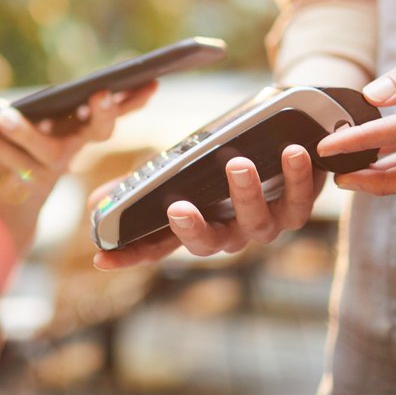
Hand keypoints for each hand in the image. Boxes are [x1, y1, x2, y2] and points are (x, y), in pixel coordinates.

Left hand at [0, 84, 155, 251]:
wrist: (14, 204)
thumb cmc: (21, 156)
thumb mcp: (17, 125)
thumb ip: (3, 111)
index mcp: (78, 129)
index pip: (112, 113)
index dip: (133, 100)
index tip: (151, 82)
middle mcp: (74, 148)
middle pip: (98, 133)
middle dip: (103, 114)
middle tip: (101, 94)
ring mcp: (55, 168)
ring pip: (46, 150)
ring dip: (25, 131)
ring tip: (3, 115)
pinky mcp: (34, 184)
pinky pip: (15, 164)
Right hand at [93, 144, 322, 269]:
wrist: (282, 136)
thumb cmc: (222, 159)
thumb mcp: (178, 169)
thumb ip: (142, 185)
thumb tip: (95, 203)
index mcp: (196, 224)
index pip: (156, 247)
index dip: (130, 255)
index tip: (102, 258)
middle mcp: (228, 233)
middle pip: (208, 245)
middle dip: (192, 229)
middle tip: (176, 208)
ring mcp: (263, 223)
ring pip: (256, 223)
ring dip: (245, 195)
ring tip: (237, 165)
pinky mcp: (298, 206)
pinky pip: (299, 200)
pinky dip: (297, 177)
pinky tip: (292, 152)